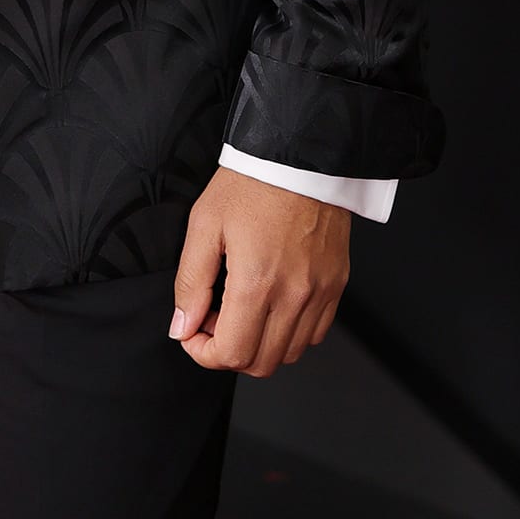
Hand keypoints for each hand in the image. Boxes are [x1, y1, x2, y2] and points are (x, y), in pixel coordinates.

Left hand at [168, 167, 349, 375]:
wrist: (300, 155)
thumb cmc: (253, 182)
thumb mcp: (204, 224)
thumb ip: (191, 281)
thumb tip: (183, 326)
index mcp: (257, 281)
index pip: (231, 353)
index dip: (203, 352)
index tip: (193, 333)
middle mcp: (294, 294)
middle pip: (260, 363)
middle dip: (228, 351)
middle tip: (214, 318)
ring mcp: (320, 292)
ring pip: (289, 353)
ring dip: (259, 344)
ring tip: (242, 308)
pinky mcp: (336, 284)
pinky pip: (314, 333)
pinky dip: (289, 332)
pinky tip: (271, 303)